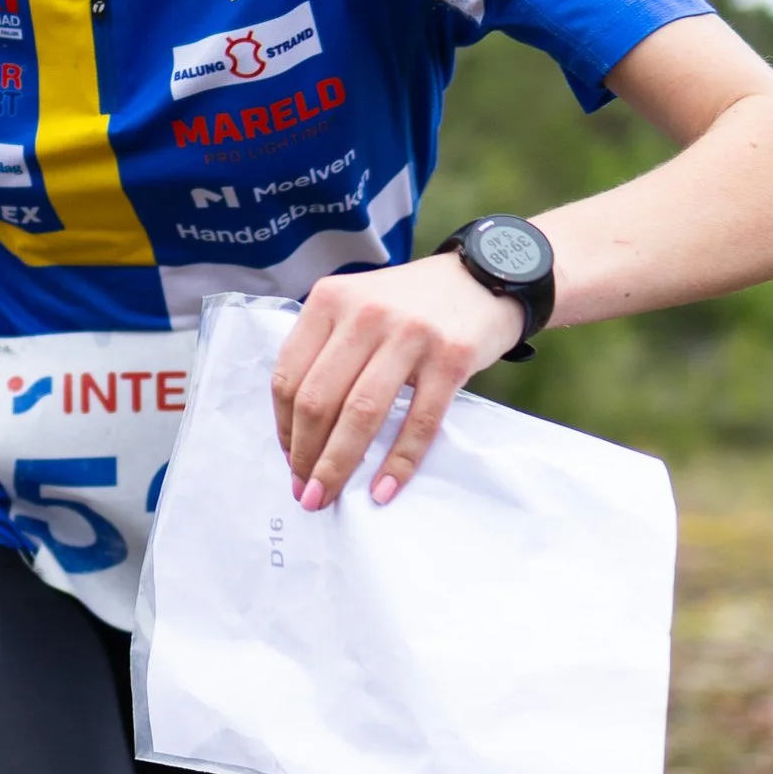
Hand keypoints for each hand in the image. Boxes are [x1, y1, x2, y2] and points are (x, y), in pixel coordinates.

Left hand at [269, 252, 526, 510]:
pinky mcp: (451, 357)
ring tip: (328, 496)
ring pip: (361, 414)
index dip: (284, 427)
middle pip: (319, 399)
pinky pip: (419, 422)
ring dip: (338, 465)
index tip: (290, 459)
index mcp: (331, 299)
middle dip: (305, 455)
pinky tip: (383, 489)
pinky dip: (398, 463)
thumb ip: (328, 350)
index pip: (289, 375)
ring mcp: (410, 334)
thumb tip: (300, 430)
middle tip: (306, 491)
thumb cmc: (412, 304)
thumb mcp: (358, 306)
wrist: (488, 277)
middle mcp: (365, 313)